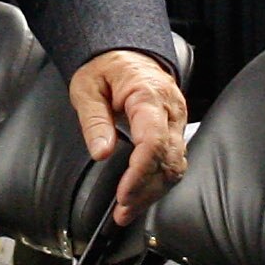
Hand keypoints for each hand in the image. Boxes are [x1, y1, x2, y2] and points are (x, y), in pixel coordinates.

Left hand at [68, 50, 188, 225]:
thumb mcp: (88, 88)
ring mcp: (177, 120)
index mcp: (149, 95)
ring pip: (176, 165)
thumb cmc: (106, 68)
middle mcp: (170, 109)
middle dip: (145, 190)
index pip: (154, 141)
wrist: (125, 52)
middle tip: (121, 211)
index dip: (140, 172)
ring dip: (154, 192)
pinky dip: (159, 182)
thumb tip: (101, 152)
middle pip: (168, 159)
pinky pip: (174, 160)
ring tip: (128, 211)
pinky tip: (142, 195)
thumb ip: (94, 121)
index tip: (123, 194)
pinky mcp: (175, 129)